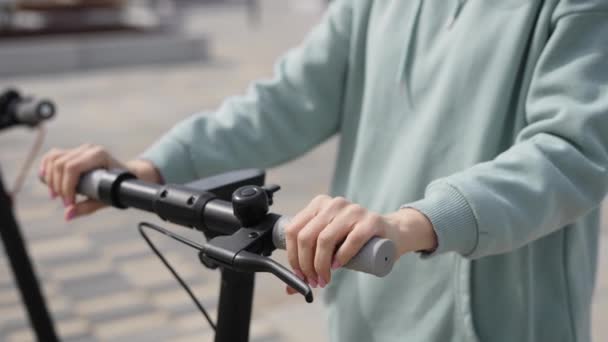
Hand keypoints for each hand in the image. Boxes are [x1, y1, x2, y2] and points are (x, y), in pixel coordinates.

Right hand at [39, 144, 160, 219]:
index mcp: (99, 155)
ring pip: (54, 158)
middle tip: (65, 202)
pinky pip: (53, 155)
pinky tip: (45, 178)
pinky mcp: (74, 152)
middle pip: (60, 164)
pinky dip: (46, 166)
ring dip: (51, 178)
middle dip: (58, 186)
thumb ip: (87, 207)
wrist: (128, 175)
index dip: (66, 187)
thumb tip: (67, 216)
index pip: (72, 167)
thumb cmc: (119, 187)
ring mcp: (81, 149)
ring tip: (55, 195)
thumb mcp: (106, 199)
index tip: (69, 203)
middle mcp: (89, 149)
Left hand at [284, 195, 435, 293]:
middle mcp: (333, 204)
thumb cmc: (356, 241)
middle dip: (306, 265)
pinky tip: (338, 266)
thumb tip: (290, 288)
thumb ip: (310, 261)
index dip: (293, 256)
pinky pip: (350, 240)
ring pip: (325, 239)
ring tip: (325, 278)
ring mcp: (353, 210)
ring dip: (321, 265)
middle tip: (314, 281)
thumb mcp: (330, 246)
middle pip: (307, 237)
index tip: (299, 275)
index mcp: (318, 204)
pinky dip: (341, 257)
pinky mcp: (371, 220)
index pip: (293, 230)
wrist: (392, 234)